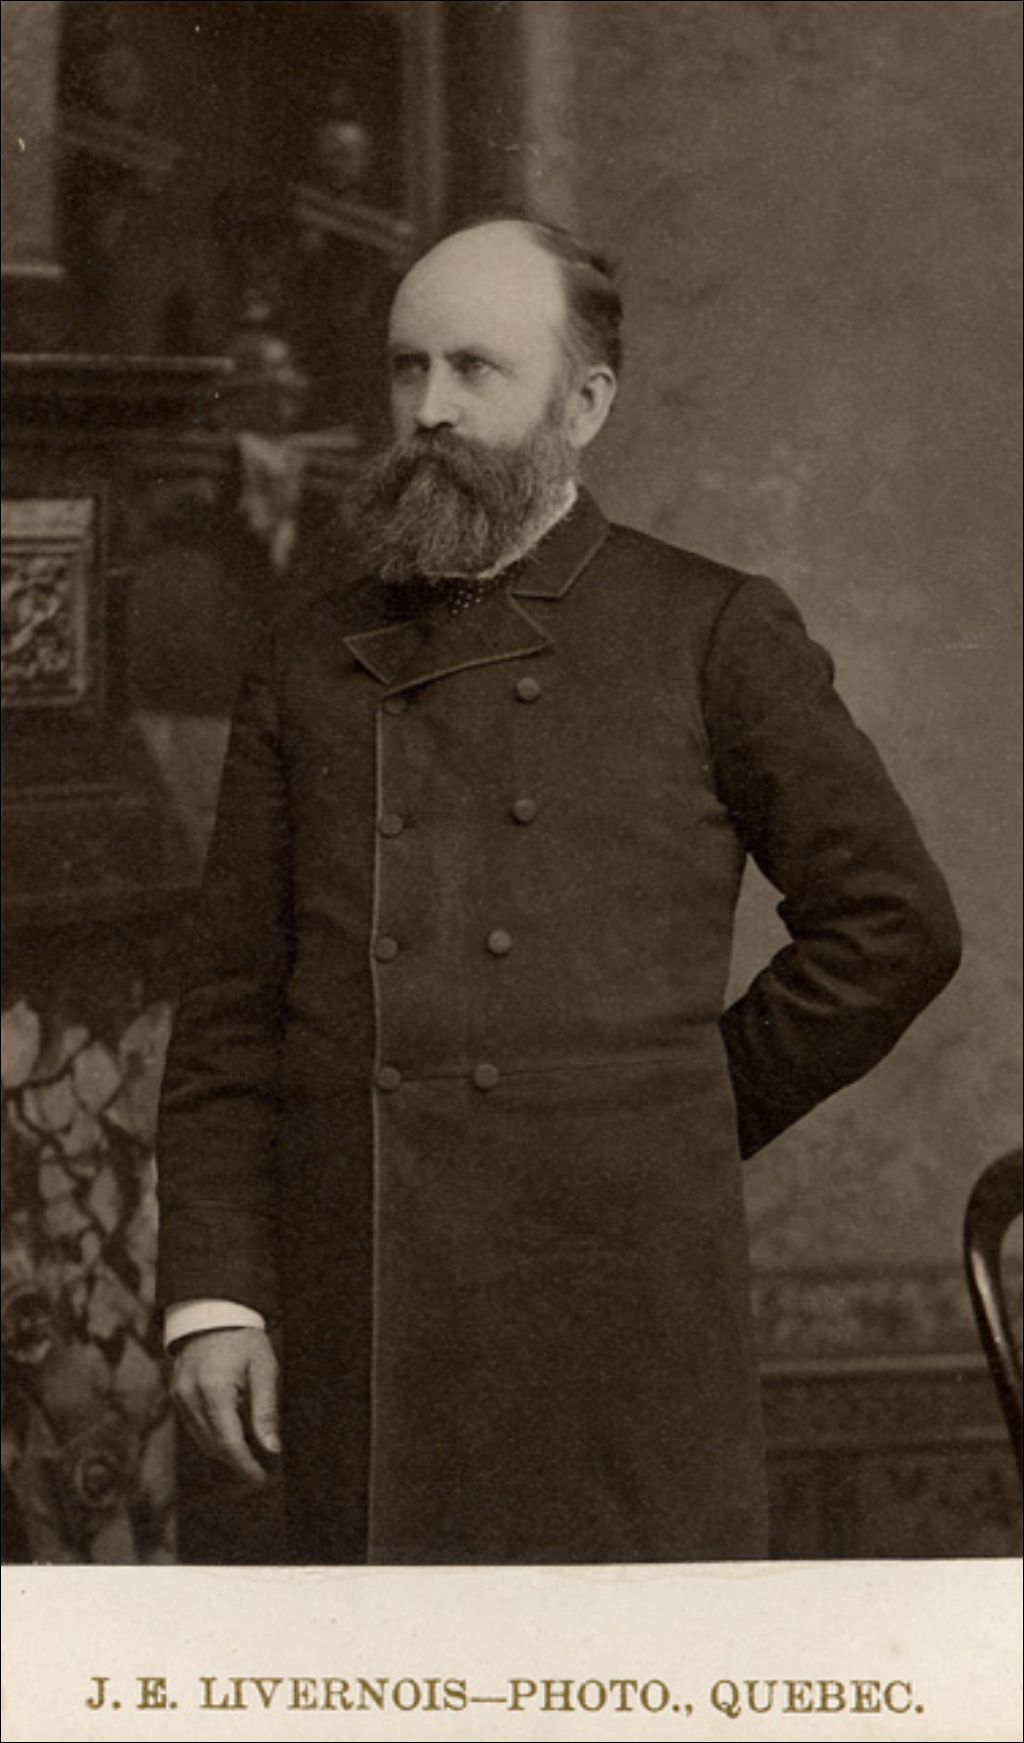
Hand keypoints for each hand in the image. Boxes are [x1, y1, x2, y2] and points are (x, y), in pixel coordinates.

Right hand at [170, 1327, 279, 1485]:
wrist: (213, 1314)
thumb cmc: (243, 1339)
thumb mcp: (264, 1369)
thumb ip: (266, 1410)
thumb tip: (272, 1448)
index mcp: (213, 1389)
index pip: (228, 1441)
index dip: (245, 1465)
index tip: (262, 1479)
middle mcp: (190, 1397)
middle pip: (213, 1445)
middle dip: (238, 1461)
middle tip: (264, 1468)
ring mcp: (179, 1397)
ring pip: (202, 1441)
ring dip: (225, 1451)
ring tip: (252, 1451)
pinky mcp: (176, 1397)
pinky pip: (195, 1428)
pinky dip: (213, 1435)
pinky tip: (233, 1431)